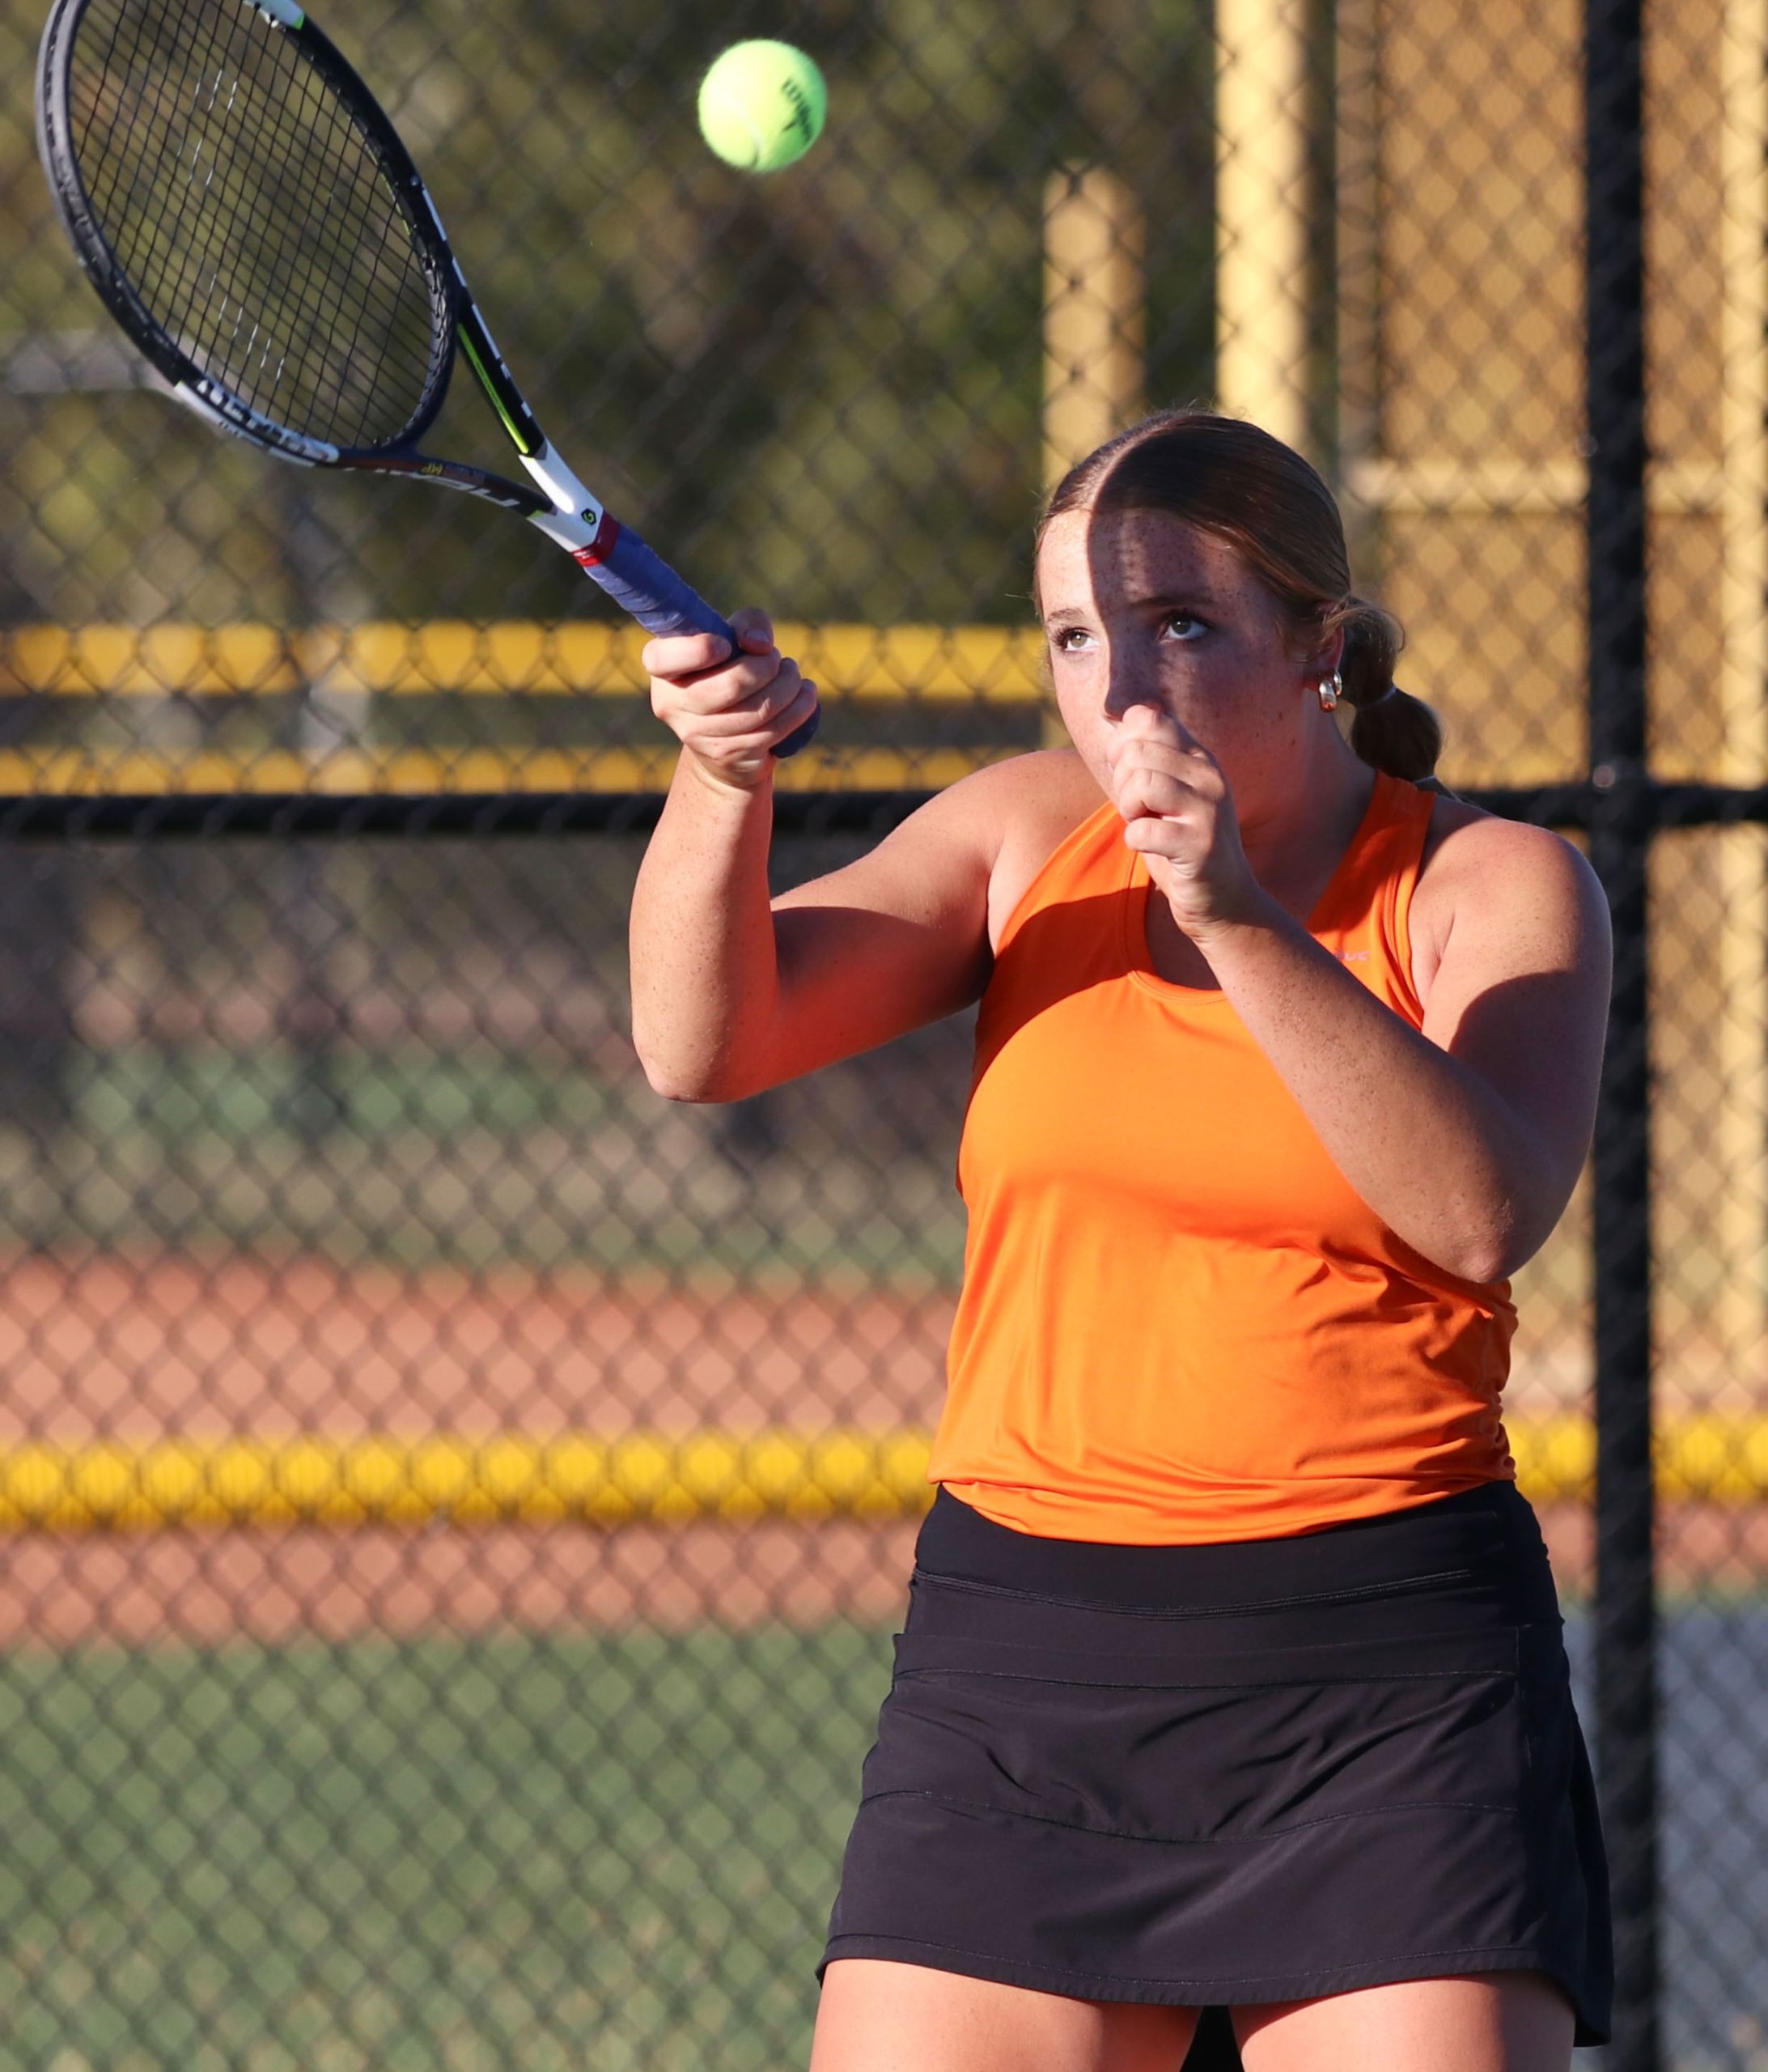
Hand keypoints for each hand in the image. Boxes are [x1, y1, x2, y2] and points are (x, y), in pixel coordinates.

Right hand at [643, 607, 818, 793]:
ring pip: (760, 709)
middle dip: (767, 666)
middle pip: (732, 685)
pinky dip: (799, 707)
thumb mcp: (733, 639)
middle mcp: (672, 705)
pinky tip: (805, 695)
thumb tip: (759, 645)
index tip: (724, 644)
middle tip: (775, 659)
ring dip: (789, 685)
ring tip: (792, 675)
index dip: (698, 649)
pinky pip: (774, 729)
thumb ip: (747, 624)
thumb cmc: (728, 675)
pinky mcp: (729, 755)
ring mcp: (698, 735)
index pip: (661, 658)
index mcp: (662, 670)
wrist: (725, 745)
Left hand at [1104, 702, 1262, 938]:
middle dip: (1121, 783)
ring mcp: (1209, 809)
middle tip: (1138, 810)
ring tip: (1144, 824)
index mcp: (1199, 758)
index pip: (1148, 719)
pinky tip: (1150, 847)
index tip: (1128, 776)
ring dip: (1128, 809)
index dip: (1122, 746)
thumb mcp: (1164, 794)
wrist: (1223, 900)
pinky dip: (1135, 841)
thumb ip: (1144, 758)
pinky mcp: (1201, 845)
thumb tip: (1111, 716)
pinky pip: (1144, 830)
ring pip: (1141, 784)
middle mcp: (1210, 776)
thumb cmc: (1180, 844)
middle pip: (1137, 752)